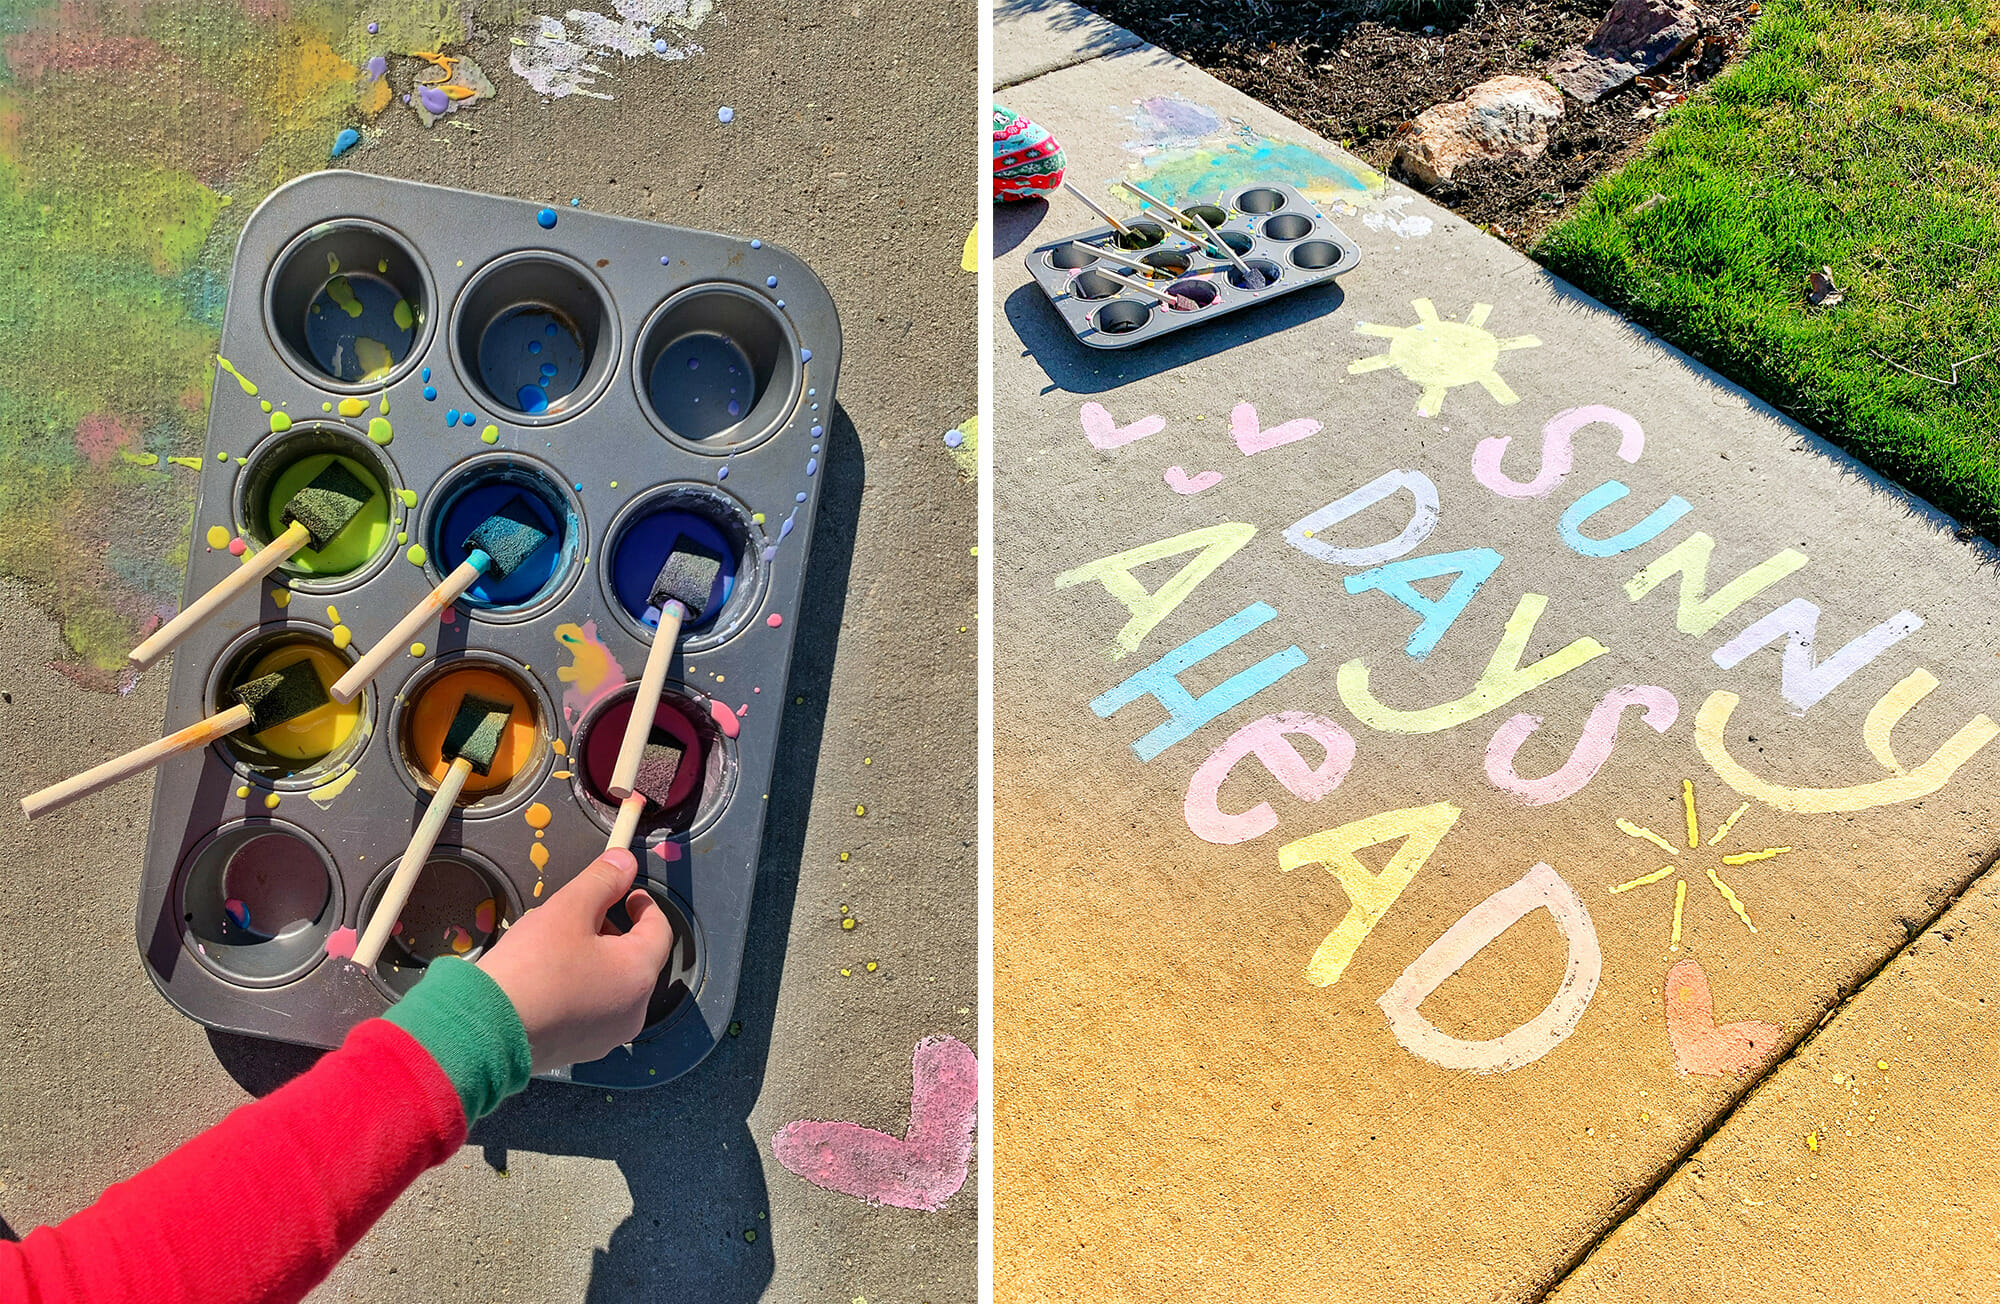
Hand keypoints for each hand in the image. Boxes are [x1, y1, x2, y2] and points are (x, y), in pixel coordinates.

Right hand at [477, 848, 672, 1072]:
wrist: (487, 1030)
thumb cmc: (533, 967)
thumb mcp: (568, 910)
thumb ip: (601, 881)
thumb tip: (625, 862)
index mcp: (638, 975)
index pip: (659, 931)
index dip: (645, 906)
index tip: (630, 894)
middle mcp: (633, 1010)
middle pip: (635, 959)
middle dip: (614, 933)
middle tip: (583, 917)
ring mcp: (609, 1035)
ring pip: (614, 986)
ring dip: (597, 961)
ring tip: (560, 947)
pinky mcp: (582, 1050)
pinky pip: (593, 1010)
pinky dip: (582, 989)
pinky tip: (550, 980)